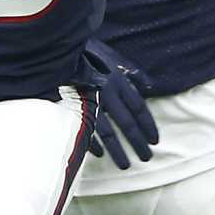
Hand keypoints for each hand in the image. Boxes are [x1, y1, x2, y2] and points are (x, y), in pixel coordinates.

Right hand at [83, 41, 159, 169]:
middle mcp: (109, 91)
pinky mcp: (74, 104)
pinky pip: (86, 129)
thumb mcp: (115, 57)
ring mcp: (91, 99)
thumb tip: (150, 87)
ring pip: (108, 131)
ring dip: (117, 150)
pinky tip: (98, 154)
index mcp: (120, 80)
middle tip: (146, 158)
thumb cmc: (89, 52)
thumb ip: (134, 73)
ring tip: (124, 165)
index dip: (148, 126)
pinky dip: (92, 142)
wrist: (59, 48)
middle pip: (127, 123)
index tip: (155, 142)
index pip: (139, 108)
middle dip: (138, 143)